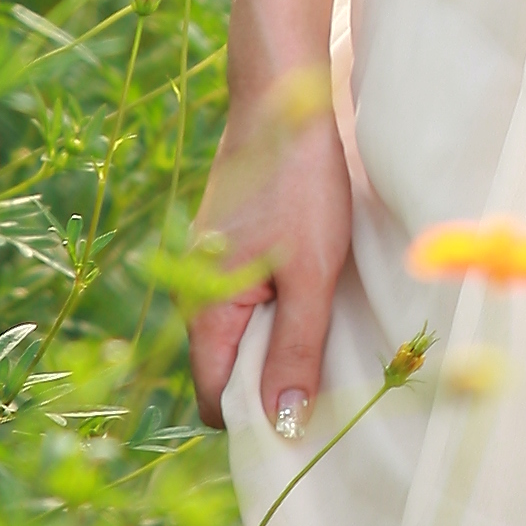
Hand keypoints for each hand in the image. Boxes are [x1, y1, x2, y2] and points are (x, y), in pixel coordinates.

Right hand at [189, 80, 354, 435]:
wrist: (283, 102)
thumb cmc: (300, 186)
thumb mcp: (310, 275)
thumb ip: (295, 349)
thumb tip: (283, 424)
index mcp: (207, 310)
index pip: (215, 398)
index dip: (254, 420)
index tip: (304, 423)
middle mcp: (197, 295)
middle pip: (226, 371)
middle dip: (269, 387)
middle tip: (328, 384)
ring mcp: (211, 269)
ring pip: (240, 336)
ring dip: (277, 347)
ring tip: (327, 337)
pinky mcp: (230, 248)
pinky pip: (247, 303)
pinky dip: (277, 314)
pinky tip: (314, 299)